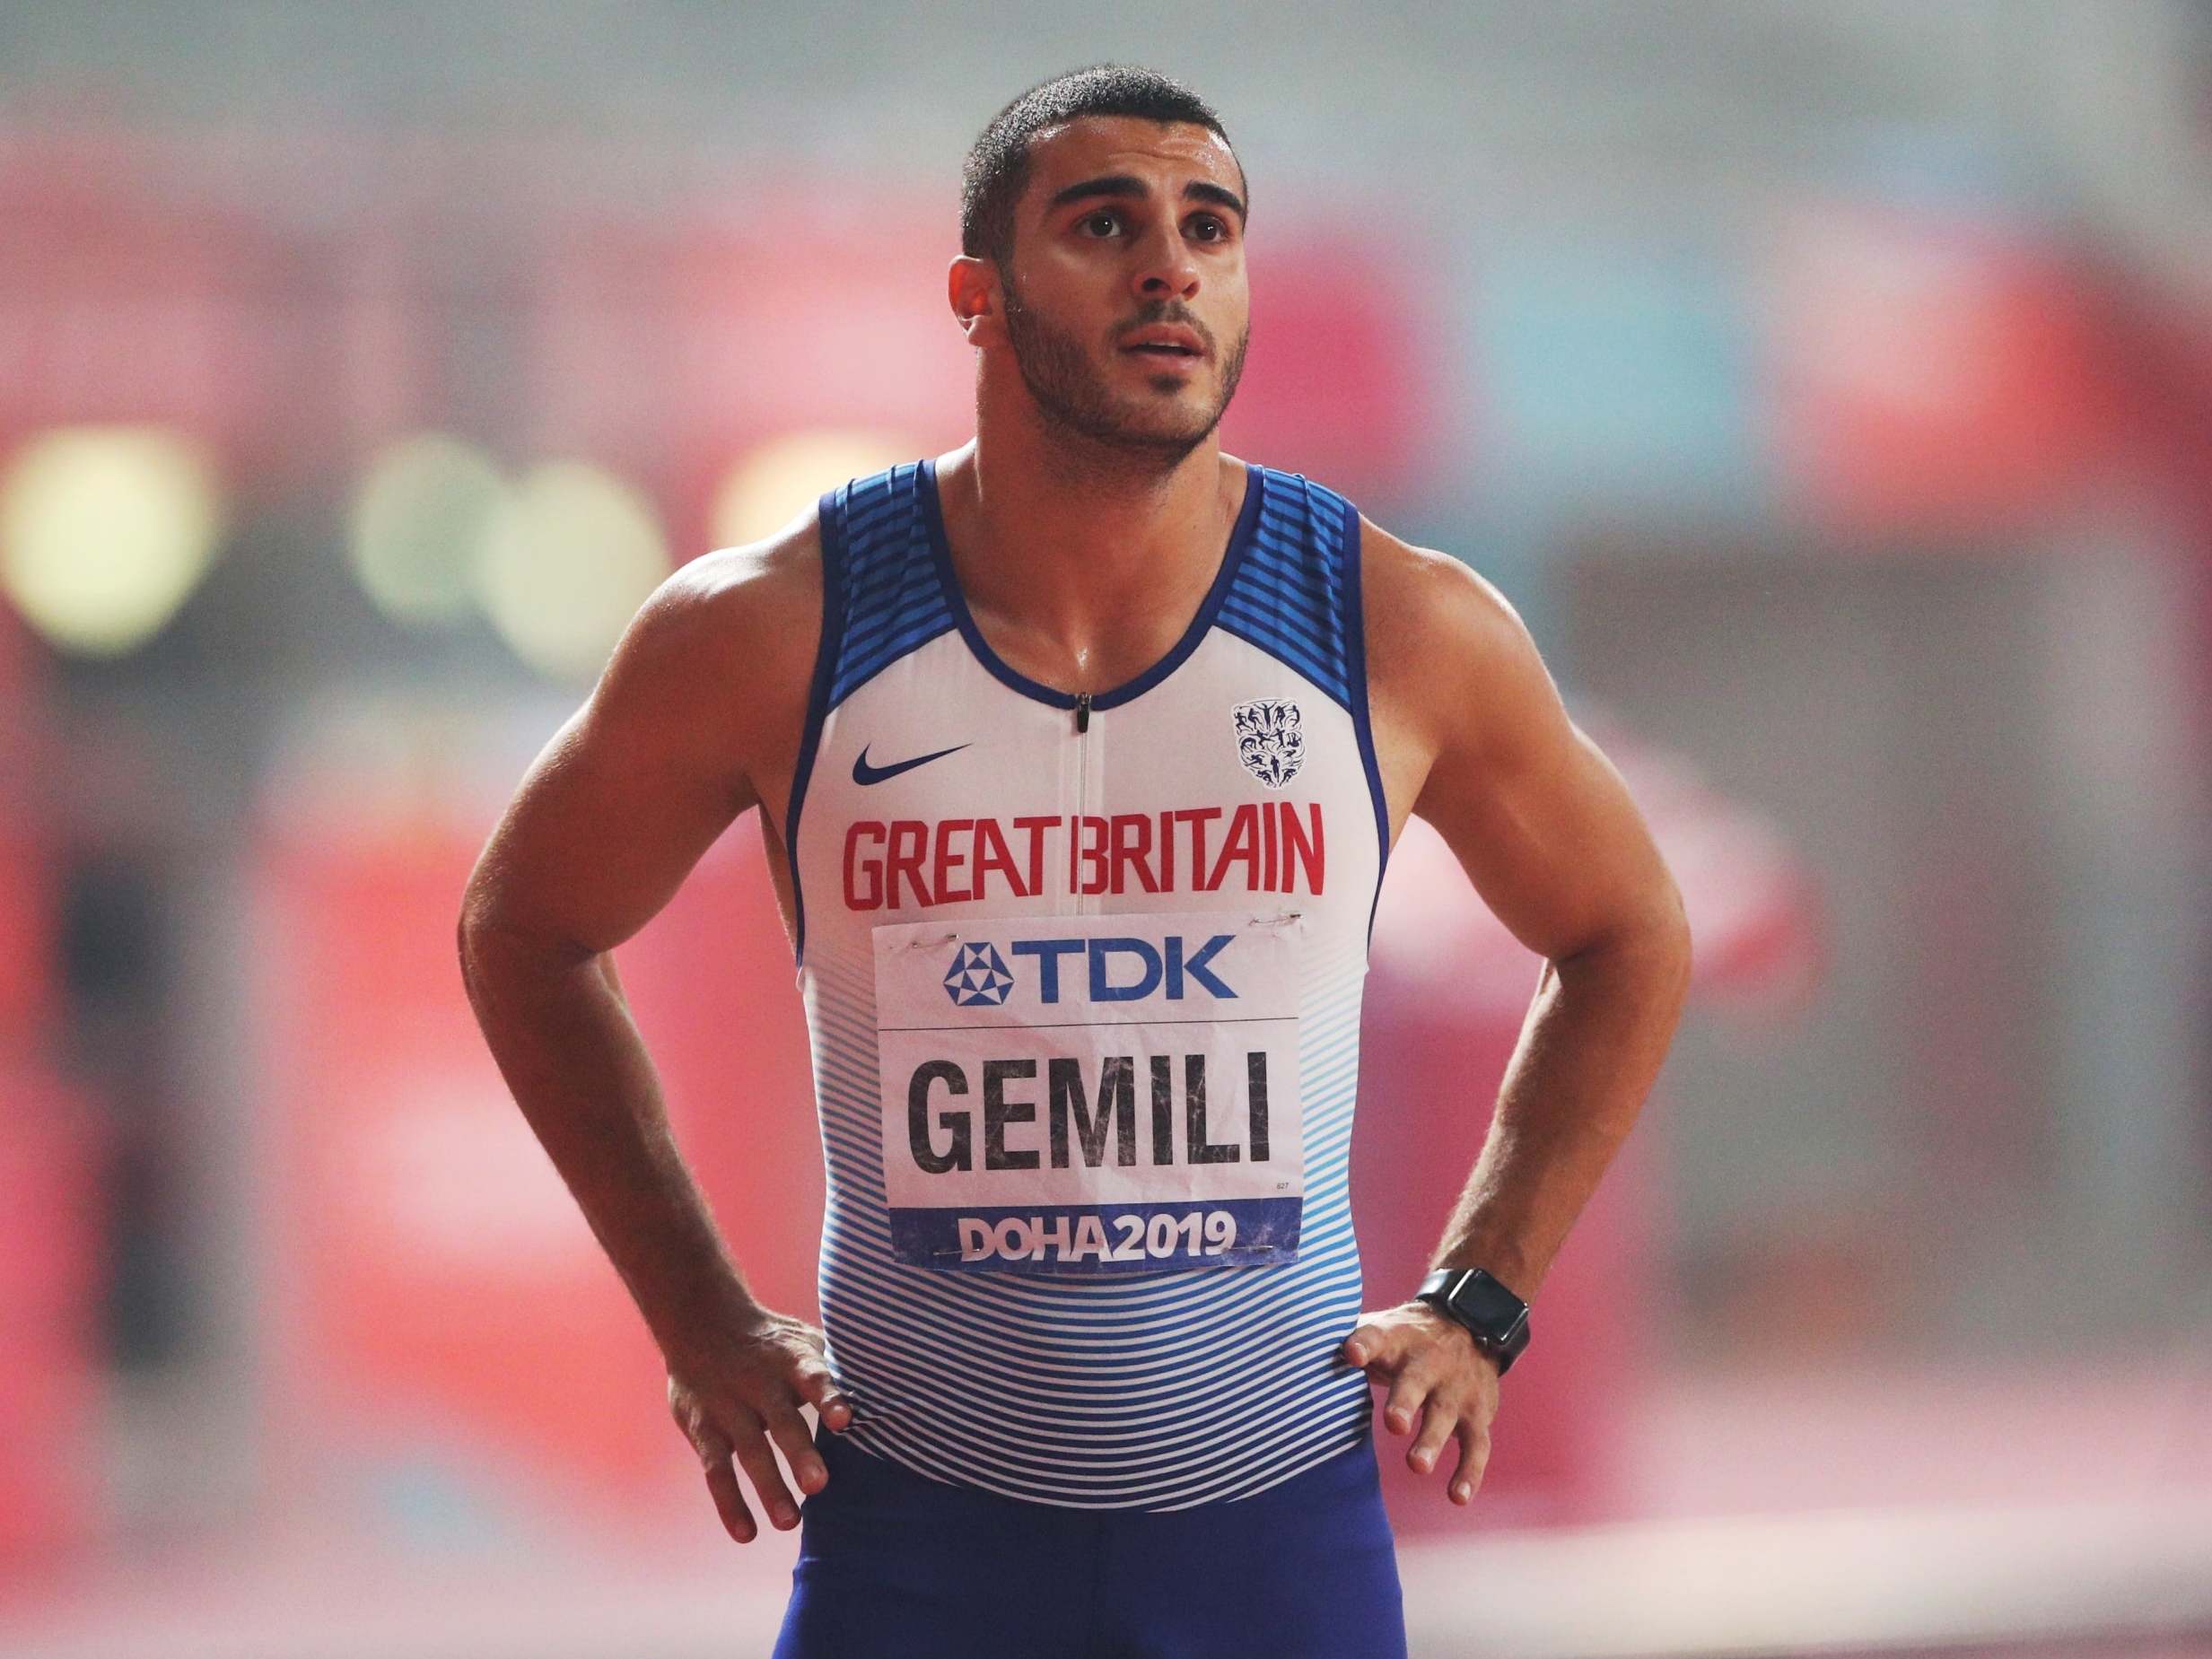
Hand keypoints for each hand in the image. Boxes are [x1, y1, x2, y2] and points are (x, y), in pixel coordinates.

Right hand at [665, 1304, 854, 1543]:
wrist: (702, 1322)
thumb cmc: (773, 1342)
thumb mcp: (804, 1341)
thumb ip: (837, 1367)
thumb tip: (897, 1382)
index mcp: (792, 1360)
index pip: (813, 1378)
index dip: (829, 1397)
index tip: (844, 1421)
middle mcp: (760, 1384)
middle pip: (783, 1422)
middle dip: (800, 1454)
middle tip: (819, 1486)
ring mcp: (729, 1408)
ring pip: (750, 1452)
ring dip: (769, 1488)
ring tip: (789, 1522)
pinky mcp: (704, 1430)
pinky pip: (717, 1471)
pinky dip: (730, 1504)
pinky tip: (747, 1534)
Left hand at [1338, 1300, 1498, 1505]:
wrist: (1471, 1324)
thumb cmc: (1405, 1338)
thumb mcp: (1378, 1329)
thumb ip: (1342, 1340)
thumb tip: (1283, 1349)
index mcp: (1395, 1340)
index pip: (1376, 1337)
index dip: (1364, 1345)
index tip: (1351, 1353)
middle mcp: (1427, 1363)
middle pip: (1415, 1381)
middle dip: (1405, 1402)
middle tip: (1394, 1424)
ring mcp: (1455, 1390)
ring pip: (1445, 1415)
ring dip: (1432, 1440)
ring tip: (1416, 1465)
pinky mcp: (1477, 1414)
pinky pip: (1476, 1445)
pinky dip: (1469, 1471)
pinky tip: (1456, 1497)